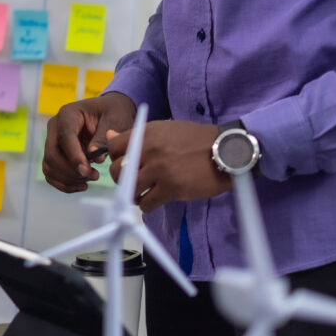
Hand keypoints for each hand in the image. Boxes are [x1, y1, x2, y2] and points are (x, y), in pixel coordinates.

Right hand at [43, 92, 136, 192]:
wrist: (109, 112)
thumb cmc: (113, 113)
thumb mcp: (115, 120)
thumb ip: (104, 138)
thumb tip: (94, 158)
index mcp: (68, 114)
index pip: (65, 137)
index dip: (74, 156)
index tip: (86, 171)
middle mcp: (55, 127)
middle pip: (52, 154)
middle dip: (72, 171)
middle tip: (94, 175)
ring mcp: (52, 141)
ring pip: (49, 166)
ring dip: (69, 179)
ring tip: (91, 178)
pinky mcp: (54, 154)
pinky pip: (51, 173)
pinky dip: (64, 183)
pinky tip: (81, 185)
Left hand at [108, 119, 230, 211]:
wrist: (226, 150)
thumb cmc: (196, 139)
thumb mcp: (165, 129)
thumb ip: (137, 135)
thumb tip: (110, 135)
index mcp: (146, 133)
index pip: (114, 147)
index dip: (116, 158)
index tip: (125, 164)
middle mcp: (149, 150)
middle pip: (117, 170)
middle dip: (121, 179)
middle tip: (132, 182)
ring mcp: (159, 170)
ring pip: (129, 189)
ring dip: (133, 194)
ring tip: (143, 194)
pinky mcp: (171, 188)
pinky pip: (147, 203)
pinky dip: (147, 205)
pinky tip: (155, 201)